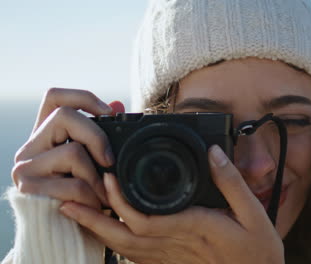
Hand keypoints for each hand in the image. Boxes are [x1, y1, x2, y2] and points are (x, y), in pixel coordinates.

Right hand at [11, 88, 116, 208]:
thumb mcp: (95, 161)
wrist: (65, 231)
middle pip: (64, 116)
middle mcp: (30, 146)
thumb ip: (103, 134)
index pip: (54, 97)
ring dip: (96, 177)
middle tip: (110, 161)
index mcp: (46, 134)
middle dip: (97, 137)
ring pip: (72, 151)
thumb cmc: (83, 194)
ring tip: (101, 193)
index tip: (110, 112)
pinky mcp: (28, 187)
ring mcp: (25, 166)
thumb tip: (119, 104)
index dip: (82, 97)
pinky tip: (93, 205)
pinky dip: (91, 196)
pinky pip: (72, 182)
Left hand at [59, 145, 284, 263]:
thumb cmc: (258, 251)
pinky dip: (114, 244)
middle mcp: (177, 245)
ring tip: (74, 213)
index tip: (106, 177)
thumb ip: (232, 181)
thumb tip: (214, 152)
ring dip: (97, 230)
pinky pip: (136, 257)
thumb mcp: (255, 213)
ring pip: (125, 248)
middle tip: (72, 196)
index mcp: (196, 227)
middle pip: (125, 234)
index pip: (147, 217)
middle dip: (95, 216)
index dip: (121, 200)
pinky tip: (103, 232)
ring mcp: (171, 258)